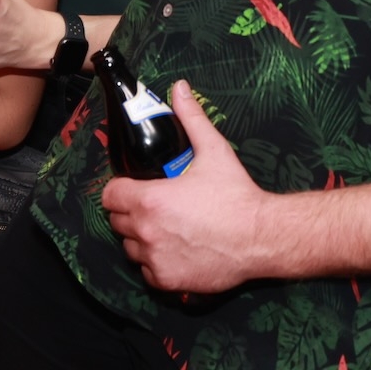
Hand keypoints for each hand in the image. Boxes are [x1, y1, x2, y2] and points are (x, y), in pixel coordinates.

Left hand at [101, 80, 270, 293]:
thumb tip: (179, 88)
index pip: (110, 195)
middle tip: (156, 205)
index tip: (136, 187)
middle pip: (117, 222)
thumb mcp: (213, 151)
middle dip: (131, 212)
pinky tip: (177, 249)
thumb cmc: (235, 195)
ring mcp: (154, 259)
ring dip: (142, 238)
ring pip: (130, 248)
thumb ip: (191, 118)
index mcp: (149, 200)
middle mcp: (145, 232)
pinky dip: (156, 262)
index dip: (121, 188)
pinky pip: (147, 271)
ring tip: (167, 227)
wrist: (260, 237)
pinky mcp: (166, 281)